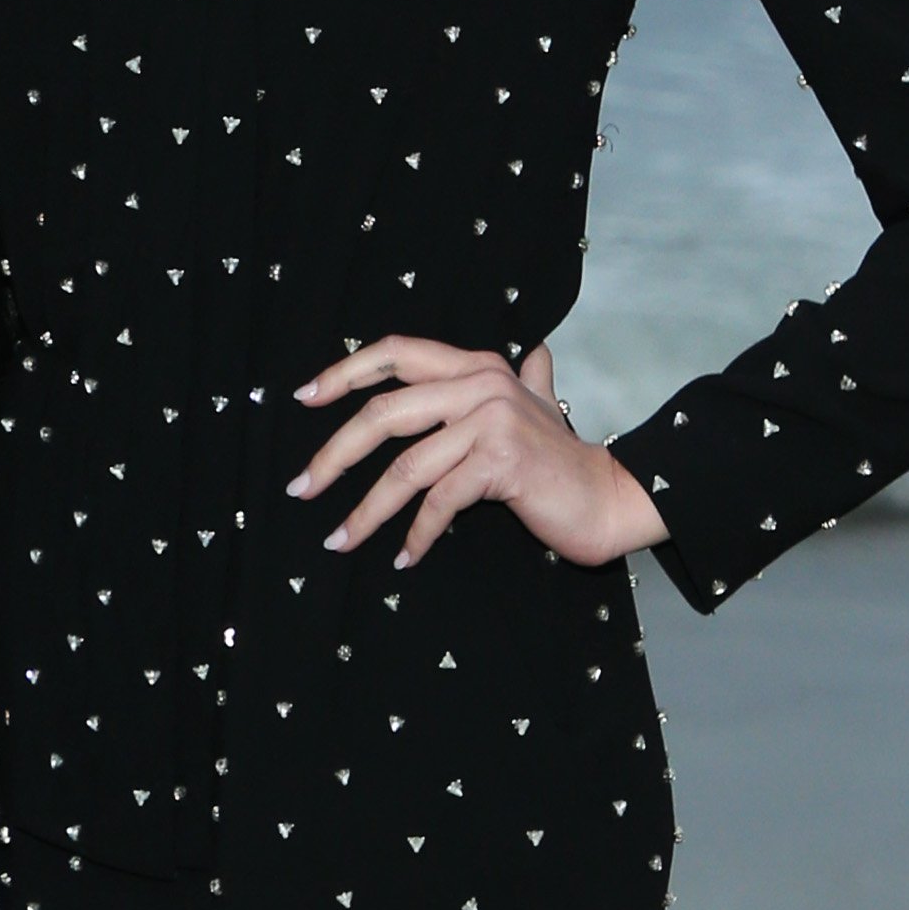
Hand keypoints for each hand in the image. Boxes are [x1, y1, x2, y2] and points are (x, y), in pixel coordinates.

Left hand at [289, 333, 665, 572]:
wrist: (607, 498)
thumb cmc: (561, 461)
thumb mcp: (537, 410)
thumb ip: (530, 380)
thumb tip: (536, 353)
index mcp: (476, 366)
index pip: (395, 354)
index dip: (345, 372)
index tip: (304, 398)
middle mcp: (482, 384)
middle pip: (384, 413)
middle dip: (334, 455)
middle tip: (302, 488)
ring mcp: (492, 421)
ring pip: (406, 468)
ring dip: (366, 511)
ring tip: (339, 540)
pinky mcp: (501, 462)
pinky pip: (439, 501)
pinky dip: (417, 533)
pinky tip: (404, 557)